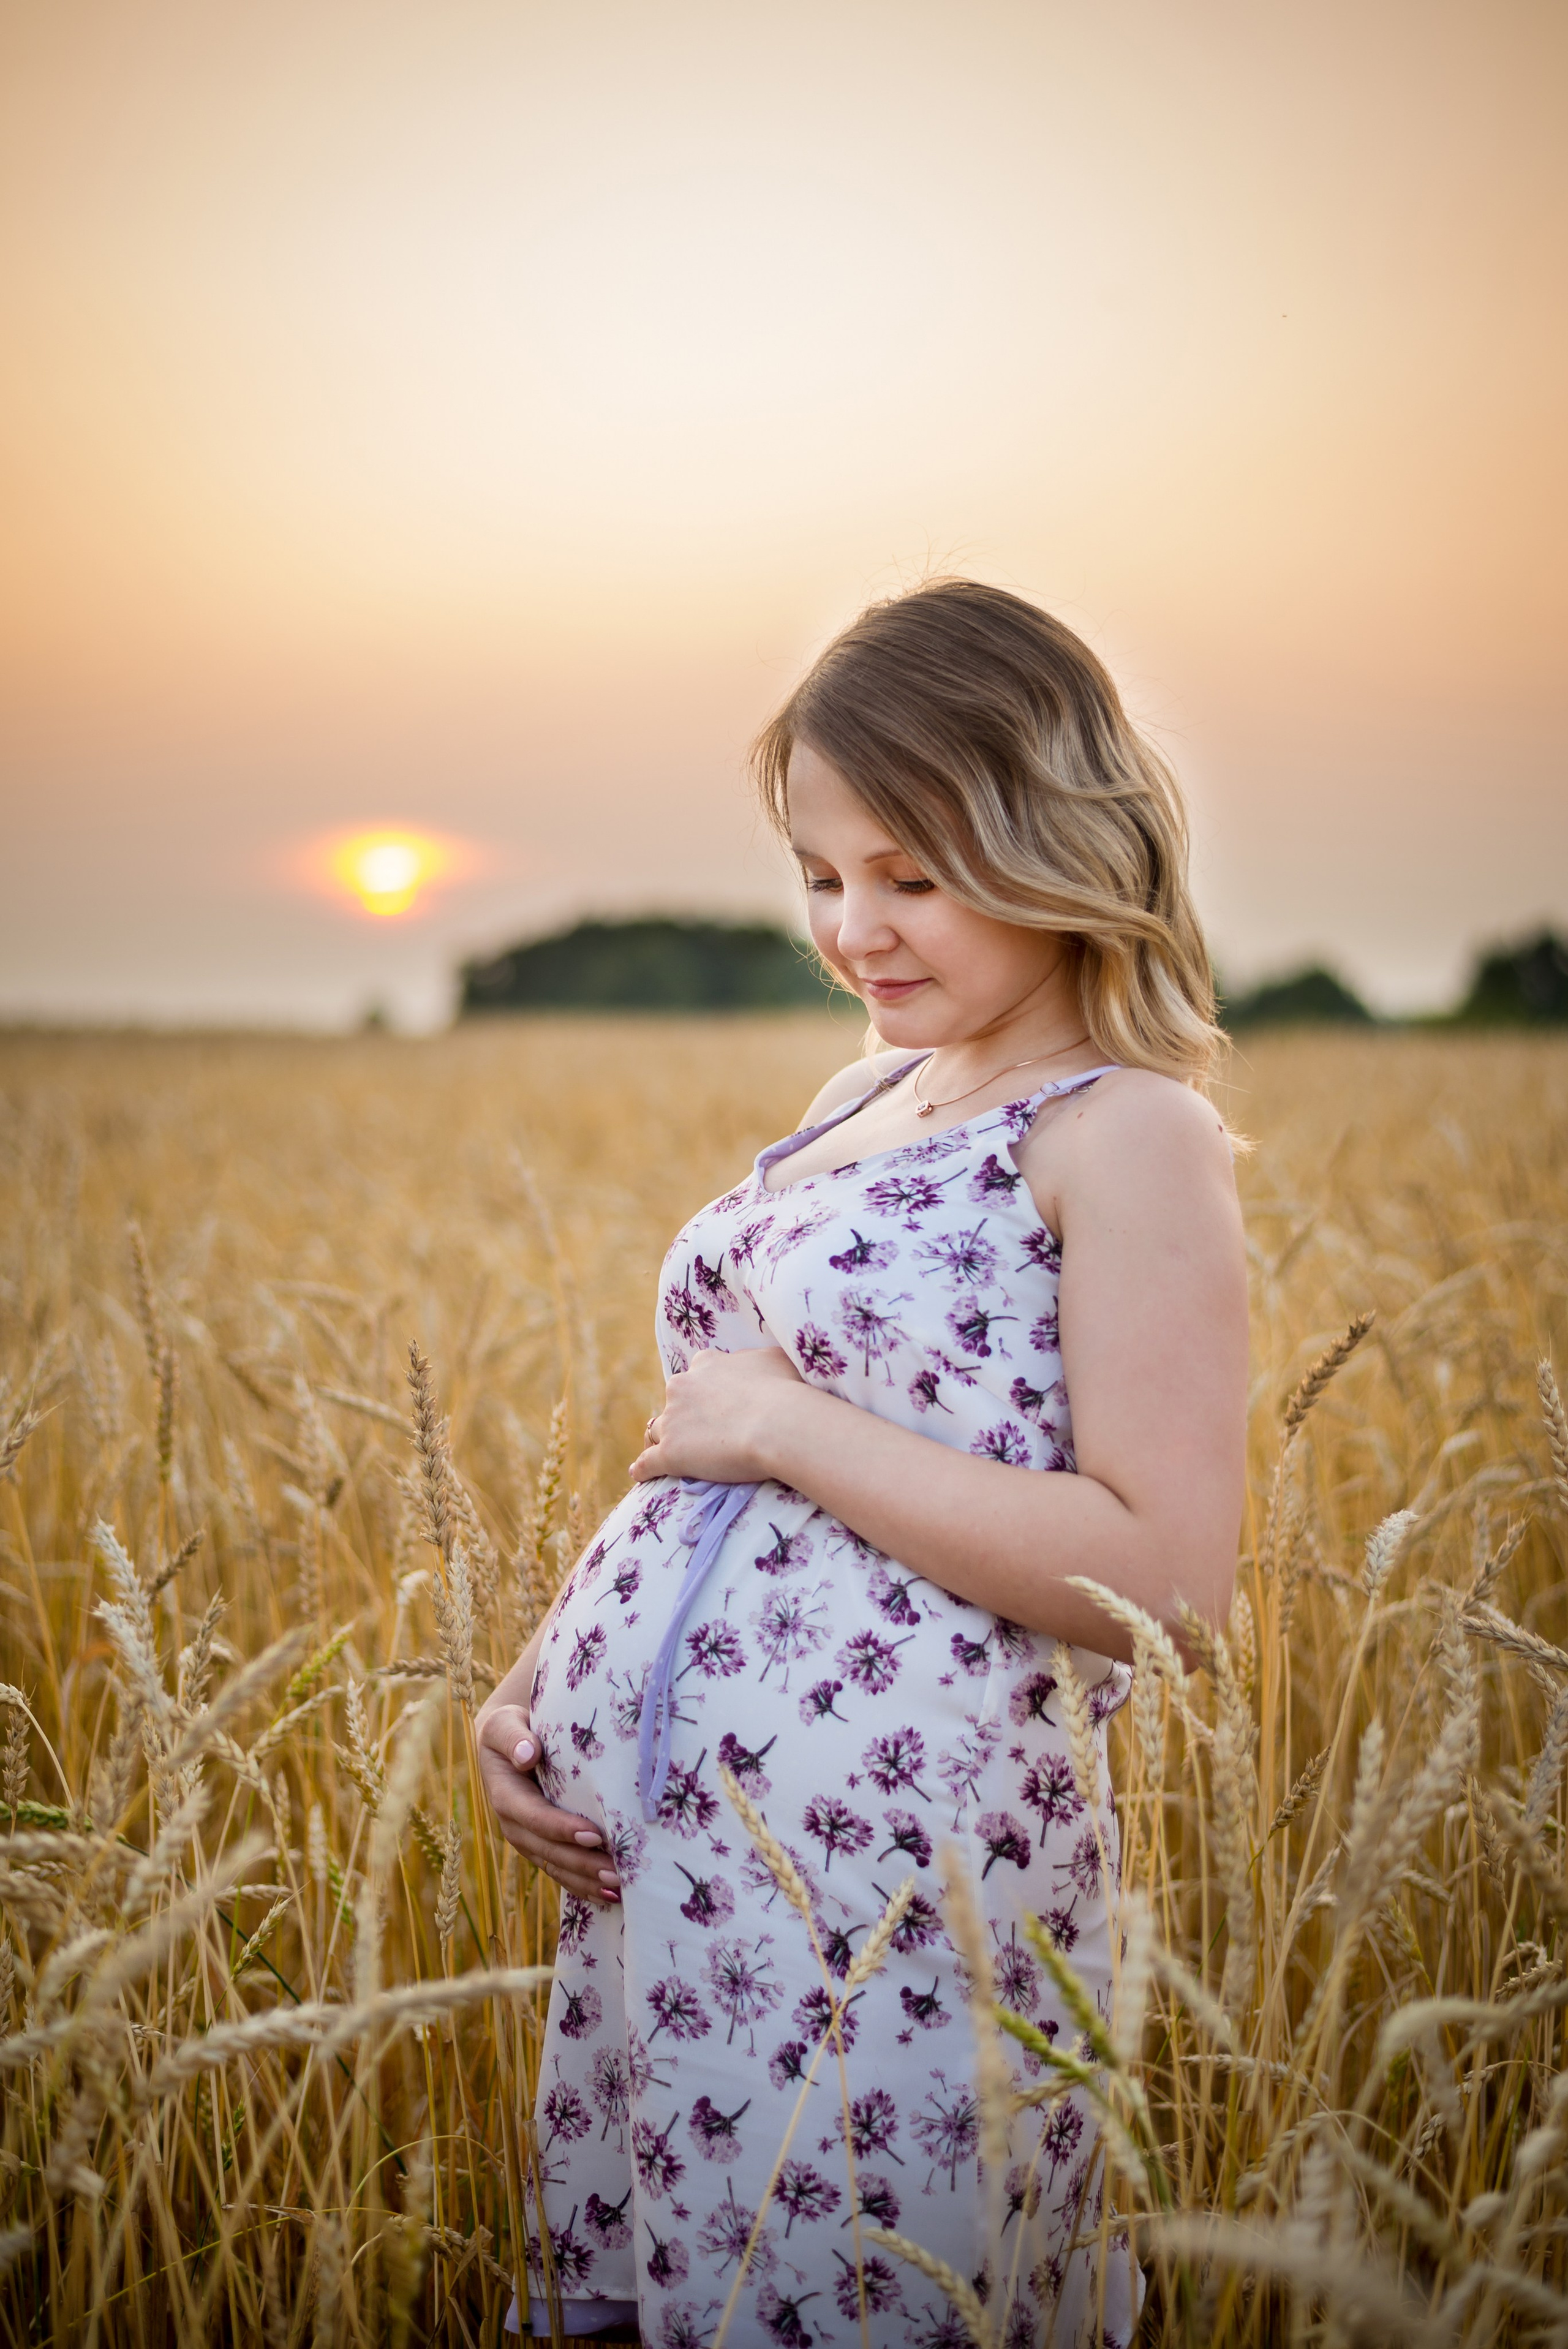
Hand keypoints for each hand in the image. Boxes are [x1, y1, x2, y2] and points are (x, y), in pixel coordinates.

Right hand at [474, 1701, 622, 1905]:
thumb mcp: (504, 1726)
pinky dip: (584, 1886)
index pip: (534, 1817)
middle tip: (617, 1872)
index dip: (561, 1828)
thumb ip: (514, 1738)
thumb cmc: (511, 1729)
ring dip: (587, 1881)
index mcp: (505, 1795)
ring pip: (557, 1867)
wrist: (506, 1744)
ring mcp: (528, 1841)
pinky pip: (561, 1871)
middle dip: (582, 1864)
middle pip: (548, 1851)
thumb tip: (528, 1754)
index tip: (594, 1834)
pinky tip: (611, 1897)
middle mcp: (514, 1825)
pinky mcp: (542, 1847)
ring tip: (621, 1888)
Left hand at [629, 1346, 808, 1483]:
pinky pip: (647, 1463)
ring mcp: (673, 1421)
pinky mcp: (670, 1453)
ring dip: (662, 1439)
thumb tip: (756, 1361)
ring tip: (666, 1452)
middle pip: (673, 1402)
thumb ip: (757, 1359)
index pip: (695, 1376)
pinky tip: (639, 1474)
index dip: (704, 1391)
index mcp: (705, 1363)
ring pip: (657, 1430)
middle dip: (682, 1414)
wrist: (779, 1424)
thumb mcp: (775, 1359)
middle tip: (699, 1432)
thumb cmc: (785, 1390)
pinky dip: (642, 1468)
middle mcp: (682, 1387)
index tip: (715, 1404)